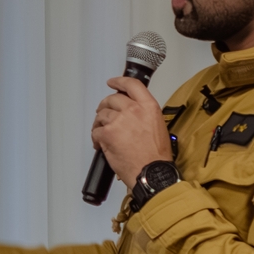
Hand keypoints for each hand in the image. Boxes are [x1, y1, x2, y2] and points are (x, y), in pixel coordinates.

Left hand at [92, 76, 172, 190]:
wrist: (151, 171)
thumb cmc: (156, 154)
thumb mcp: (157, 126)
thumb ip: (143, 113)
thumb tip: (131, 112)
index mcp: (148, 106)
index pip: (132, 85)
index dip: (119, 81)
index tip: (112, 82)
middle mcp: (133, 110)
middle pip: (112, 99)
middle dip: (106, 106)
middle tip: (104, 114)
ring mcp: (119, 121)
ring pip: (102, 115)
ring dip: (100, 123)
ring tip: (103, 133)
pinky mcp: (107, 133)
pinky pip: (96, 130)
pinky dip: (96, 137)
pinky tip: (100, 144)